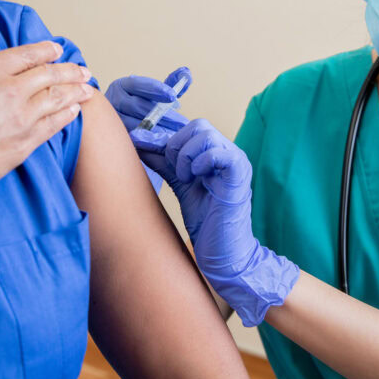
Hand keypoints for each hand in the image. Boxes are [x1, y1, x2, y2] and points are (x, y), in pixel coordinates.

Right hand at [0, 22, 94, 195]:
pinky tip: (74, 113)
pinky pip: (53, 125)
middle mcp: (9, 90)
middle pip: (48, 75)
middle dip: (68, 70)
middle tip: (82, 69)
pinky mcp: (24, 143)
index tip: (57, 49)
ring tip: (88, 88)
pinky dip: (67, 116)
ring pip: (56, 98)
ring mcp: (21, 118)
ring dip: (75, 91)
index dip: (44, 50)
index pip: (24, 54)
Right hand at [105, 67, 190, 189]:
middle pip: (138, 107)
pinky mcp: (114, 137)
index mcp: (122, 86)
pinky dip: (149, 142)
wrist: (119, 125)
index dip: (156, 89)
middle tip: (183, 123)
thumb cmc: (142, 106)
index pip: (138, 84)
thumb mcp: (155, 93)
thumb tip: (186, 73)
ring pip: (134, 125)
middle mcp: (113, 101)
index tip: (173, 96)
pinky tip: (164, 146)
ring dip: (158, 131)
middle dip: (163, 115)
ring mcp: (111, 120)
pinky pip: (132, 140)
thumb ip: (171, 83)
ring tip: (176, 135)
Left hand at [161, 119, 298, 326]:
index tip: (141, 145)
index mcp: (216, 153)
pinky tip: (194, 180)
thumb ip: (164, 162)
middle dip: (176, 146)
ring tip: (185, 179)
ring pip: (205, 134)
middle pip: (198, 125)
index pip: (190, 127)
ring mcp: (236, 161)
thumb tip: (139, 141)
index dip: (165, 137)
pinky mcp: (239, 174)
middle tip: (175, 172)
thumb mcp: (180, 184)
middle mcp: (228, 152)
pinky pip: (218, 153)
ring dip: (186, 156)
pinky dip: (199, 162)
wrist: (223, 252)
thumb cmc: (205, 220)